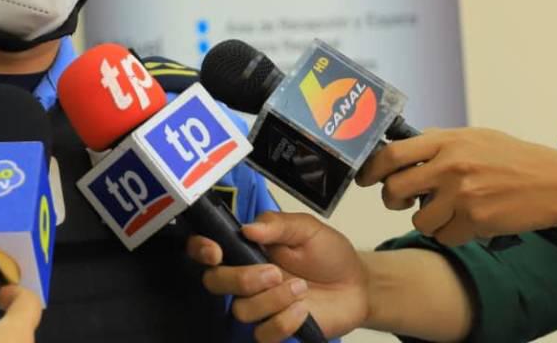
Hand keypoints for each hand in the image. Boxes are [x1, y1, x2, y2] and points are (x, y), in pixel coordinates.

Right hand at [187, 211, 368, 342]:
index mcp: (246, 248)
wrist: (356, 285)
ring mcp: (259, 306)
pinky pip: (262, 334)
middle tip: (274, 272)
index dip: (200, 250)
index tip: (216, 252)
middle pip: (214, 283)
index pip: (206, 249)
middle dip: (240, 279)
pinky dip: (283, 323)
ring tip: (301, 288)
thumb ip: (277, 224)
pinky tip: (302, 311)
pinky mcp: (275, 329)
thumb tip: (248, 228)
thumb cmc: (329, 253)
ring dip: (271, 300)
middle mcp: (245, 278)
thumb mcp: (306, 228)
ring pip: (240, 310)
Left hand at [357, 127, 556, 245]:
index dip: (371, 169)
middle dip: (392, 199)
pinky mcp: (475, 221)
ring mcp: (462, 194)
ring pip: (418, 219)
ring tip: (447, 211)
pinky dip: (451, 234)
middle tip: (402, 200)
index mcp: (446, 141)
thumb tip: (403, 145)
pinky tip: (467, 222)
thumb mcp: (474, 137)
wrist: (555, 183)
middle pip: (394, 188)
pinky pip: (444, 236)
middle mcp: (449, 166)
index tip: (365, 178)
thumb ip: (438, 142)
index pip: (391, 154)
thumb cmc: (514, 158)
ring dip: (427, 220)